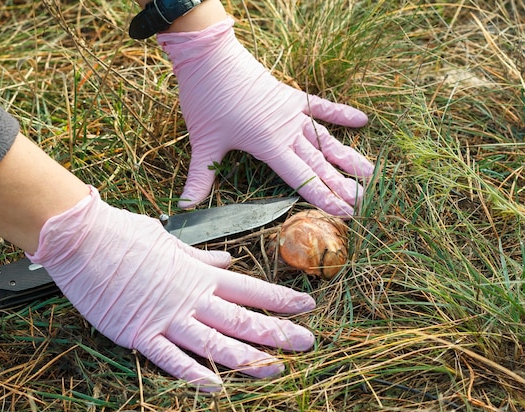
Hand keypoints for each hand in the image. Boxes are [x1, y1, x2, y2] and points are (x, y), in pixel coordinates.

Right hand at [27, 186, 315, 390]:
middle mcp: (188, 298)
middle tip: (307, 341)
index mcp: (197, 273)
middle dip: (277, 332)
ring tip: (277, 369)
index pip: (248, 288)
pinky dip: (194, 373)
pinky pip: (170, 359)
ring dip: (248, 358)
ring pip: (214, 343)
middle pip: (241, 319)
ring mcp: (164, 318)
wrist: (81, 237)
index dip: (280, 299)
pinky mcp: (137, 333)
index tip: (306, 305)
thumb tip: (228, 261)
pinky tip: (217, 386)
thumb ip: (201, 258)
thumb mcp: (169, 241)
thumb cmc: (123, 233)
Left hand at [157, 18, 373, 216]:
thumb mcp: (203, 142)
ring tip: (370, 172)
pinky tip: (362, 119)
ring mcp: (291, 112)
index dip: (323, 197)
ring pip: (325, 139)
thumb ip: (199, 178)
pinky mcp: (290, 96)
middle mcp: (286, 130)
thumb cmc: (206, 98)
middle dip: (341, 185)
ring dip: (347, 157)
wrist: (209, 56)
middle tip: (363, 201)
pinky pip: (321, 106)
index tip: (344, 212)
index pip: (301, 177)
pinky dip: (340, 113)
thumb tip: (184, 206)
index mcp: (268, 144)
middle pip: (319, 163)